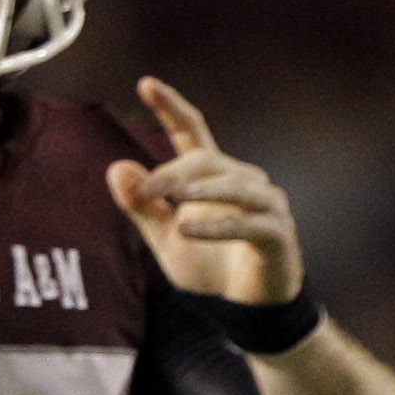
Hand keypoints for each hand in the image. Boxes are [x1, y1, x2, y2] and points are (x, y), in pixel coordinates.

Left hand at [104, 78, 303, 304]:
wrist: (243, 311)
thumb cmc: (208, 268)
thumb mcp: (165, 240)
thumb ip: (143, 207)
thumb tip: (116, 167)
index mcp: (212, 178)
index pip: (192, 133)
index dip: (171, 108)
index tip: (146, 83)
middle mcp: (242, 181)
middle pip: (207, 159)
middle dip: (174, 171)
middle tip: (146, 188)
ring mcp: (266, 205)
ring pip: (233, 185)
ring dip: (201, 190)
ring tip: (173, 197)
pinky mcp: (277, 234)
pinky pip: (248, 223)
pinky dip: (217, 227)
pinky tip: (188, 231)